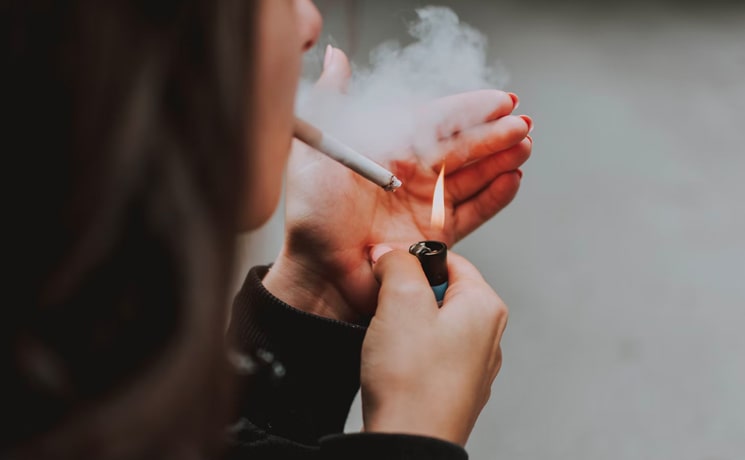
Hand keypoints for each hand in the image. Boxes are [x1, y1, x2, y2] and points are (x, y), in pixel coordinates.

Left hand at [263, 47, 530, 319]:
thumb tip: (336, 57)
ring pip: (472, 176)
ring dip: (500, 160)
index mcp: (388, 148)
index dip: (468, 110)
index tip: (499, 100)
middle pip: (460, 148)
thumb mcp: (319, 149)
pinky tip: (512, 179)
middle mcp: (410, 174)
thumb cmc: (313, 213)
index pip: (436, 121)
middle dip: (493, 134)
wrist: (319, 270)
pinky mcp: (437, 235)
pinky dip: (495, 197)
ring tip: (524, 146)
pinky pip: (473, 212)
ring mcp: (425, 204)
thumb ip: (333, 101)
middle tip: (521, 124)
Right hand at [360, 247, 507, 445]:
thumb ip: (398, 263)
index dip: (412, 260)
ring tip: (389, 343)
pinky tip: (395, 367)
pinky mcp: (455, 389)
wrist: (409, 444)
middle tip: (386, 311)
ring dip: (405, 325)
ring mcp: (474, 366)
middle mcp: (489, 335)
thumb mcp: (400, 300)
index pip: (450, 260)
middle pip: (441, 291)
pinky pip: (430, 354)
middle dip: (407, 295)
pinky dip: (409, 353)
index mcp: (485, 307)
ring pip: (432, 323)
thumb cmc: (412, 379)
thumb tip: (392, 252)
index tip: (388, 272)